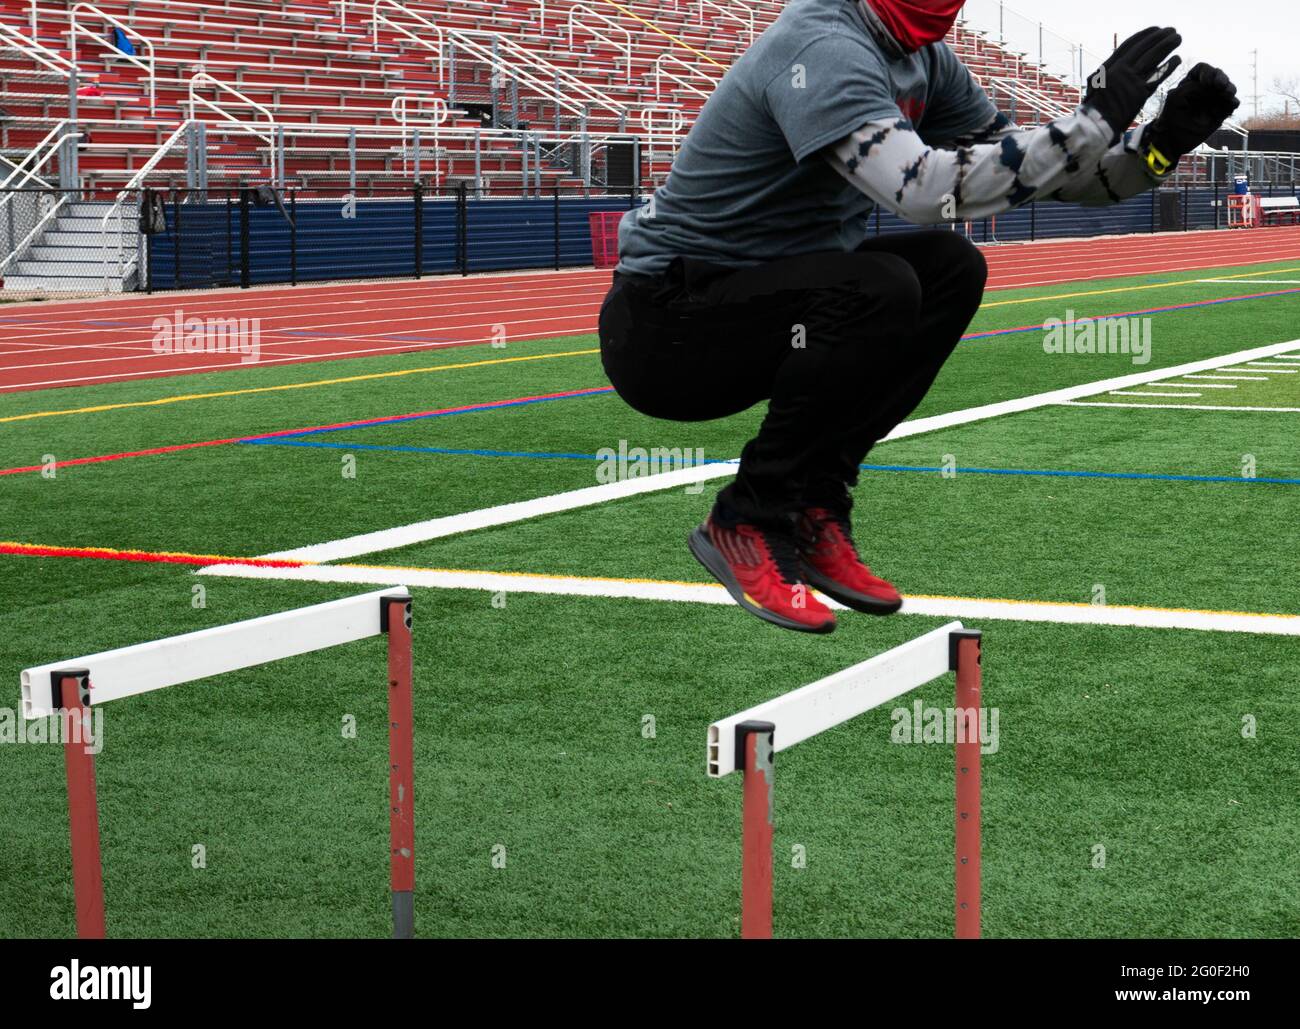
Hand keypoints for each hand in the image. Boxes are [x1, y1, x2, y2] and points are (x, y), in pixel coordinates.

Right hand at [1083, 27, 1182, 143]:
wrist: (1094, 126)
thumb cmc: (1094, 109)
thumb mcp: (1095, 85)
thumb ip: (1107, 73)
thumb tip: (1118, 65)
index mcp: (1107, 67)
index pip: (1128, 45)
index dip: (1143, 36)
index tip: (1155, 30)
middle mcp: (1119, 71)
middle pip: (1143, 48)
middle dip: (1159, 37)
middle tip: (1171, 31)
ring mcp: (1129, 81)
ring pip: (1152, 57)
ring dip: (1167, 45)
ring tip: (1178, 38)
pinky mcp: (1139, 93)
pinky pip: (1157, 76)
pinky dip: (1168, 66)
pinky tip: (1177, 59)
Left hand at [1150, 62, 1240, 159]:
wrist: (1173, 140)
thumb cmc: (1171, 118)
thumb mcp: (1175, 98)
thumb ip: (1191, 87)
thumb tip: (1210, 85)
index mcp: (1191, 82)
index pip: (1202, 70)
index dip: (1207, 73)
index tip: (1207, 82)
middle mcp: (1205, 88)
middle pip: (1219, 76)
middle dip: (1222, 79)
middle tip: (1221, 86)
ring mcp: (1215, 99)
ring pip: (1228, 88)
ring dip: (1230, 89)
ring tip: (1227, 95)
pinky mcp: (1221, 112)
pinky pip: (1232, 104)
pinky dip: (1232, 104)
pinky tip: (1228, 108)